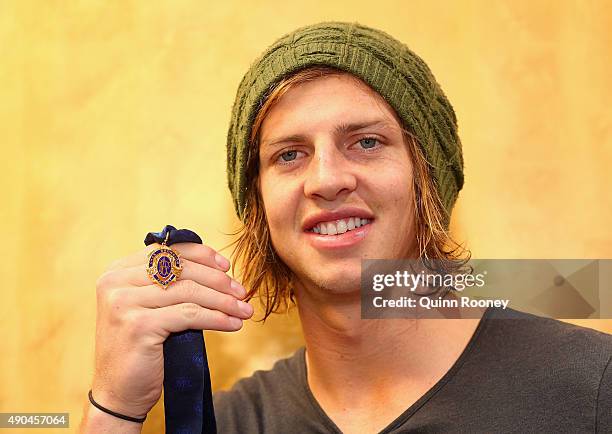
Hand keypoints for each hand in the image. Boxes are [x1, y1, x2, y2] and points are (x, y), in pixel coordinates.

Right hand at [90, 243, 251, 418]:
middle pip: (181, 269)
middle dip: (218, 280)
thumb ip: (168, 283)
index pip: (167, 250)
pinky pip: (189, 315)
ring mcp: (125, 303)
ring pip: (188, 291)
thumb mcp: (148, 306)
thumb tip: (217, 268)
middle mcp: (116, 282)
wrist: (118, 393)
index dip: (201, 255)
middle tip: (242, 291)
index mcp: (118, 271)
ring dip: (223, 301)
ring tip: (244, 310)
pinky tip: (233, 324)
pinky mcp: (139, 325)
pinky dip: (216, 318)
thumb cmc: (140, 348)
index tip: (227, 266)